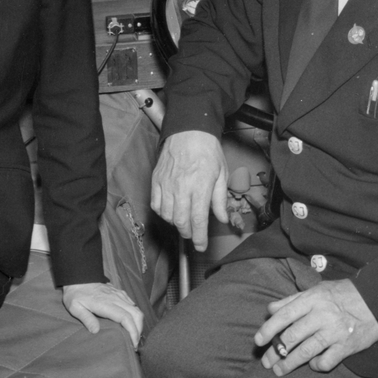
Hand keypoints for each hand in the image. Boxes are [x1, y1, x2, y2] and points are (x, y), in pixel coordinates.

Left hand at [62, 282, 143, 348]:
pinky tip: (131, 323)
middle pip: (136, 314)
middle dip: (139, 330)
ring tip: (134, 336)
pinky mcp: (120, 293)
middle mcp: (116, 298)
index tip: (133, 343)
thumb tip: (96, 331)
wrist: (79, 276)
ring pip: (136, 309)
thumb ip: (86, 318)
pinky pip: (132, 304)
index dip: (133, 331)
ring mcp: (119, 295)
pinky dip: (135, 315)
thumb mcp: (75, 307)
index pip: (126, 318)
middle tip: (134, 343)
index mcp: (106, 304)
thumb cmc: (76, 293)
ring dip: (138, 323)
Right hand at [150, 130, 227, 250]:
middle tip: (194, 234)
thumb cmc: (207, 151)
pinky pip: (155, 204)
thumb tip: (222, 218)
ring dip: (175, 223)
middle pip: (181, 221)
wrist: (188, 131)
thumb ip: (220, 199)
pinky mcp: (156, 180)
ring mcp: (166, 184)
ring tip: (183, 220)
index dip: (199, 237)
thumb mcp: (221, 173)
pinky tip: (170, 210)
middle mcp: (182, 187)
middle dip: (188, 233)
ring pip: (166, 215)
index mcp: (200, 186)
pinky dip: (162, 212)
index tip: (201, 246)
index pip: (198, 220)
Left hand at [254, 279, 377, 374]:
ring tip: (279, 370)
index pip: (284, 315)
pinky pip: (326, 361)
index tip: (258, 340)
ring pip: (305, 352)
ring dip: (289, 363)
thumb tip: (270, 309)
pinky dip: (316, 365)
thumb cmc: (343, 294)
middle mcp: (321, 316)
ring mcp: (334, 332)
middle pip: (291, 337)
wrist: (377, 301)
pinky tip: (312, 364)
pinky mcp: (347, 346)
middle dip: (275, 352)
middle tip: (266, 362)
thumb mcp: (317, 290)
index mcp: (312, 300)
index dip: (269, 329)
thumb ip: (293, 299)